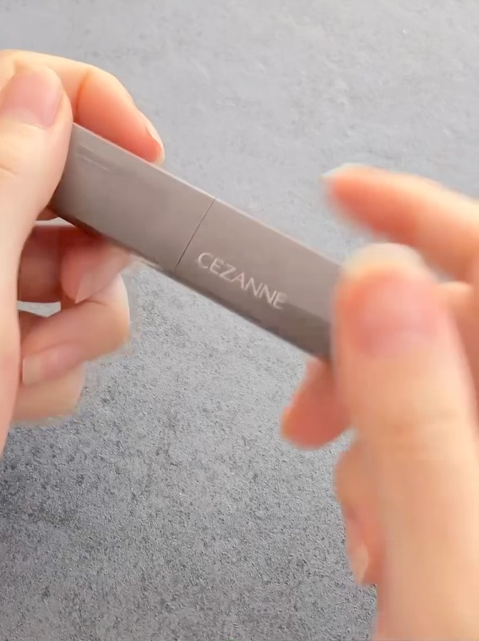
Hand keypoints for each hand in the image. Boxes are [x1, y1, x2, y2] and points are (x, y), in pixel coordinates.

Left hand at [0, 50, 163, 612]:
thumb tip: (42, 93)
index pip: (19, 87)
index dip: (93, 107)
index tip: (146, 162)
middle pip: (62, 179)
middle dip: (101, 237)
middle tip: (82, 292)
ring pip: (73, 260)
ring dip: (80, 319)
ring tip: (27, 371)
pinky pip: (60, 322)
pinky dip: (58, 360)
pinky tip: (14, 398)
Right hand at [283, 167, 478, 638]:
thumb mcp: (453, 574)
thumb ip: (422, 421)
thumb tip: (379, 284)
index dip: (421, 215)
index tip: (341, 194)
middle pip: (460, 327)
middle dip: (367, 358)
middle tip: (306, 418)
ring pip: (439, 389)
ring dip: (377, 439)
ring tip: (361, 528)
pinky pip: (439, 439)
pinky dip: (393, 473)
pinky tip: (383, 536)